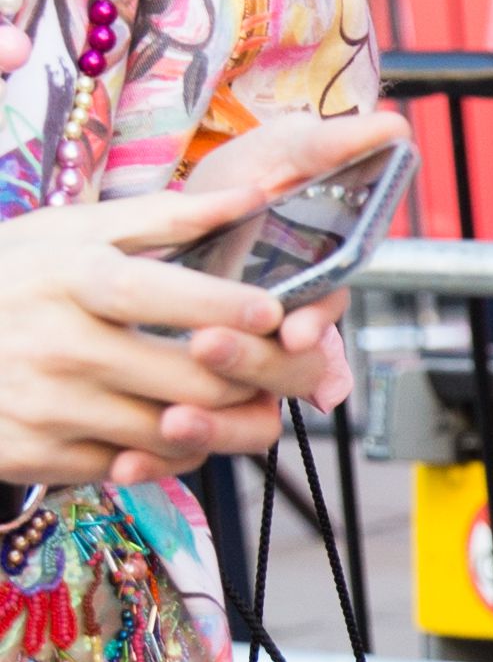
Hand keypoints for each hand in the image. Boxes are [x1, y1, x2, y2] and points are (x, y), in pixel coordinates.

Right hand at [0, 110, 406, 489]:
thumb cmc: (11, 279)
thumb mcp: (68, 232)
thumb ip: (164, 218)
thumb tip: (252, 194)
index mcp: (67, 278)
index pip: (155, 294)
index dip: (220, 306)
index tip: (274, 312)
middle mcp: (56, 344)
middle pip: (185, 376)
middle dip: (256, 379)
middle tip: (295, 370)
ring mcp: (47, 407)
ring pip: (172, 432)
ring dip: (226, 422)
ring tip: (247, 399)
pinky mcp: (39, 456)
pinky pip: (136, 467)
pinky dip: (175, 453)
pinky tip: (183, 426)